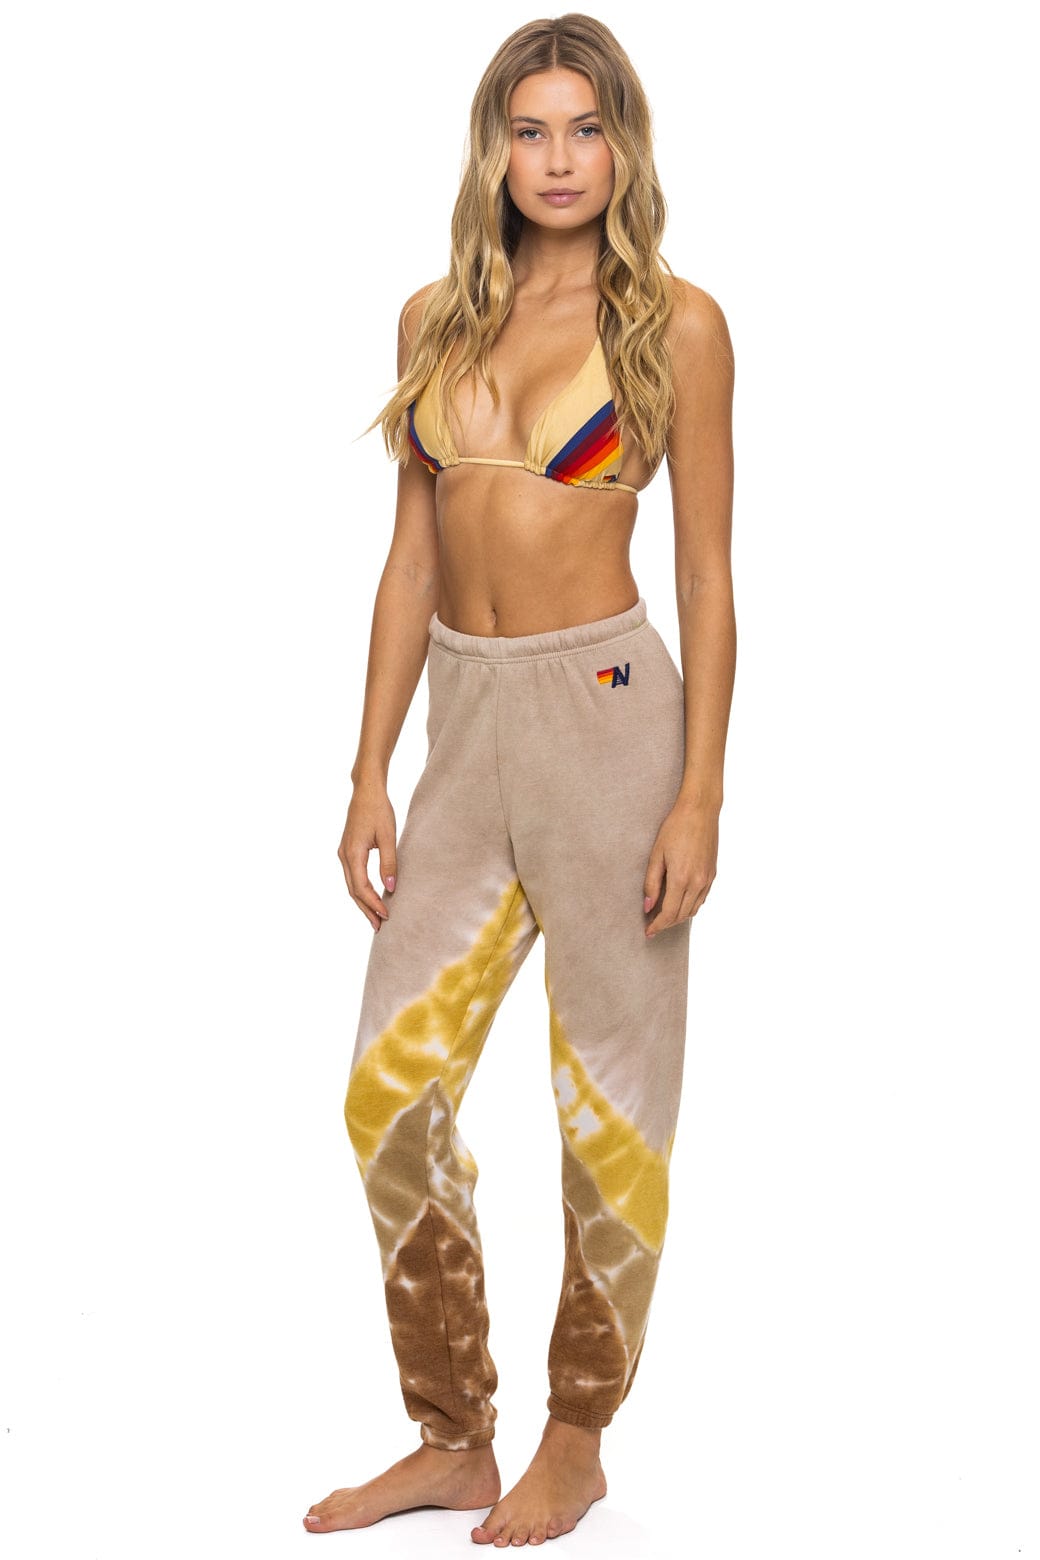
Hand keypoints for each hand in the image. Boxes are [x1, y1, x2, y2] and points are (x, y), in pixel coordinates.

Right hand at [338, 779, 397, 930]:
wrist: (366, 791)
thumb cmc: (379, 810)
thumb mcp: (388, 836)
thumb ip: (389, 862)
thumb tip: (391, 887)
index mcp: (353, 853)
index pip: (362, 887)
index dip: (374, 903)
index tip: (386, 915)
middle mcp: (344, 856)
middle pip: (353, 891)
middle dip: (366, 909)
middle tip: (379, 926)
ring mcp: (343, 853)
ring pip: (351, 885)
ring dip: (363, 902)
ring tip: (375, 917)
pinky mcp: (347, 851)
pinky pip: (352, 876)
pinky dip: (361, 890)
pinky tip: (371, 897)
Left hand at [642, 794, 718, 936]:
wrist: (700, 811)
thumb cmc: (675, 828)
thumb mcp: (656, 854)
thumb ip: (651, 883)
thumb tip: (648, 906)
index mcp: (681, 878)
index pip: (669, 913)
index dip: (657, 925)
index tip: (648, 932)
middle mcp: (697, 882)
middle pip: (681, 915)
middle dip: (666, 924)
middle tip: (652, 926)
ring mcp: (707, 879)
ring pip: (693, 910)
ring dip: (678, 917)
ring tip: (664, 916)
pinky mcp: (713, 874)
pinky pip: (702, 899)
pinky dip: (690, 906)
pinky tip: (680, 903)